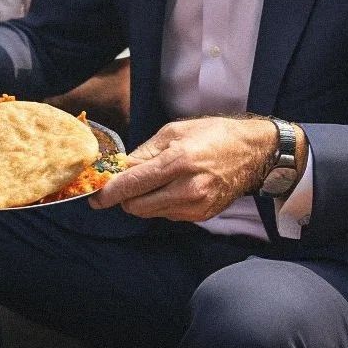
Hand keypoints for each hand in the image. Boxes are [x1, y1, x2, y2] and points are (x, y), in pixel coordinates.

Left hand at [88, 116, 277, 221]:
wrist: (252, 152)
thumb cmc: (212, 135)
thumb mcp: (173, 132)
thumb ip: (143, 153)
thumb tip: (118, 169)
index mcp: (178, 161)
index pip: (132, 185)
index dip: (108, 193)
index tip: (94, 197)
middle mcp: (187, 188)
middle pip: (136, 206)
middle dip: (125, 196)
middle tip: (126, 182)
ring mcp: (196, 206)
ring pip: (150, 213)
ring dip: (144, 200)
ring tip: (157, 180)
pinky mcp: (202, 216)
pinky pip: (167, 215)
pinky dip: (162, 204)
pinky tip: (174, 187)